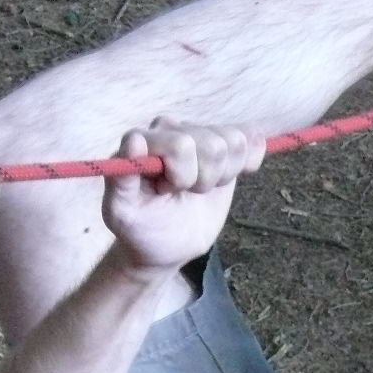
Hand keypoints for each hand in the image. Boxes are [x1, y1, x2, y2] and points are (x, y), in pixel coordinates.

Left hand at [101, 119, 264, 275]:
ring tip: (198, 190)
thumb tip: (135, 140)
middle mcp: (172, 129)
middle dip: (203, 180)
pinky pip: (251, 138)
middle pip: (214, 144)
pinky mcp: (225, 144)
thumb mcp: (122, 213)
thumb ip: (121, 179)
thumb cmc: (140, 228)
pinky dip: (248, 161)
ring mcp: (199, 133)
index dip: (182, 176)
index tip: (165, 192)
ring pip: (235, 141)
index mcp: (144, 139)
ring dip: (221, 175)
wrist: (166, 244)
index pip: (183, 144)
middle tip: (182, 195)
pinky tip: (226, 179)